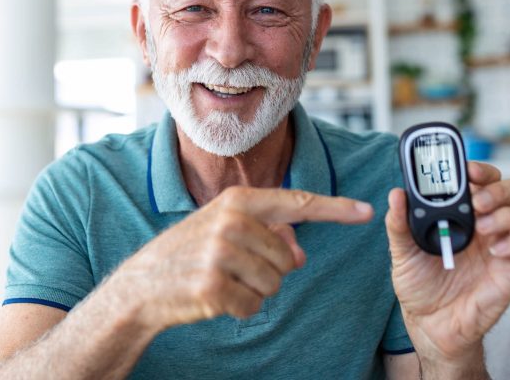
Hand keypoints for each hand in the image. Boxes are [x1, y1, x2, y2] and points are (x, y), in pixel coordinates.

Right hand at [106, 186, 373, 331]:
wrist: (142, 284)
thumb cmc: (188, 254)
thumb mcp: (224, 230)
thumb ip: (266, 234)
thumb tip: (299, 255)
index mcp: (237, 201)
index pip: (297, 203)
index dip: (336, 209)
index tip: (366, 211)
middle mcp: (231, 221)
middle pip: (288, 259)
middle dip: (270, 271)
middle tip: (235, 268)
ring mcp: (221, 253)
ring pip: (274, 284)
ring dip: (254, 290)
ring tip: (223, 280)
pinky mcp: (213, 286)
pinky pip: (253, 306)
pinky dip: (239, 308)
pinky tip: (215, 297)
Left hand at [385, 161, 509, 367]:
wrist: (429, 324)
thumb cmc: (419, 284)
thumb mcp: (402, 251)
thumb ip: (399, 223)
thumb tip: (396, 194)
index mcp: (465, 214)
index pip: (486, 180)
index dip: (483, 170)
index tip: (468, 171)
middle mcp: (490, 225)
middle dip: (501, 189)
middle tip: (478, 201)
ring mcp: (506, 247)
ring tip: (483, 229)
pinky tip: (496, 251)